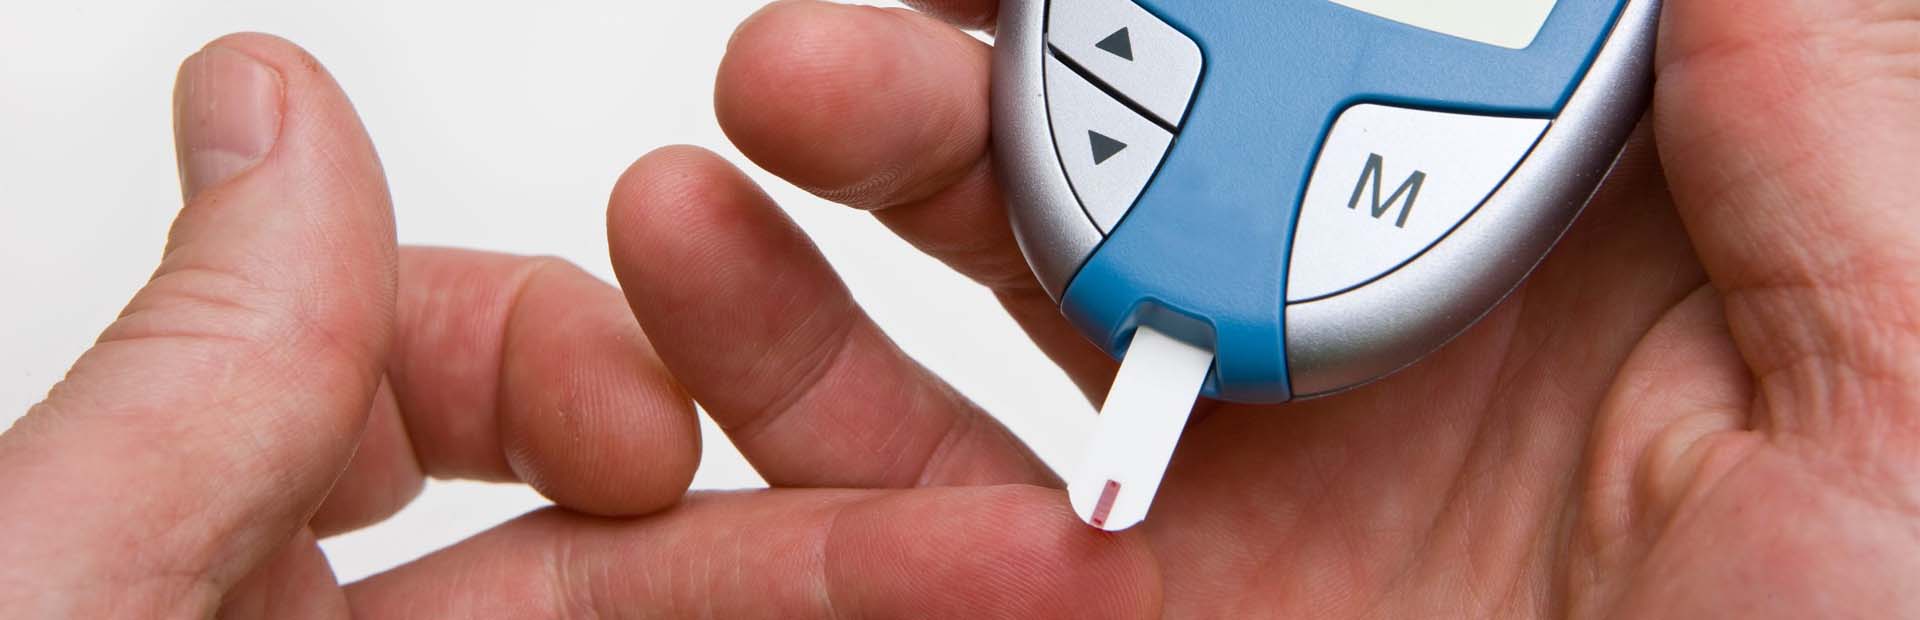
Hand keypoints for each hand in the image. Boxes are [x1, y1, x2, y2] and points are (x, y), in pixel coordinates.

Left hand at [0, 34, 1148, 616]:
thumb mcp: (73, 578)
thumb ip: (204, 365)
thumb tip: (276, 101)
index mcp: (207, 553)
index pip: (424, 380)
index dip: (549, 363)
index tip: (640, 415)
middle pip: (629, 522)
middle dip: (823, 476)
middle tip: (999, 496)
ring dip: (903, 575)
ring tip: (1067, 563)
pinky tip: (1002, 614)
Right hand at [681, 0, 1919, 615]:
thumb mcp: (1907, 401)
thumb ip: (1822, 135)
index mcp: (1570, 241)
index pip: (1353, 29)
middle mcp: (1381, 332)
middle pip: (1148, 119)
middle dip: (992, 33)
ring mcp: (1249, 471)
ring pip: (1011, 274)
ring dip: (869, 169)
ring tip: (771, 94)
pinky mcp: (1141, 605)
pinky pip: (943, 493)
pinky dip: (829, 399)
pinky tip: (752, 299)